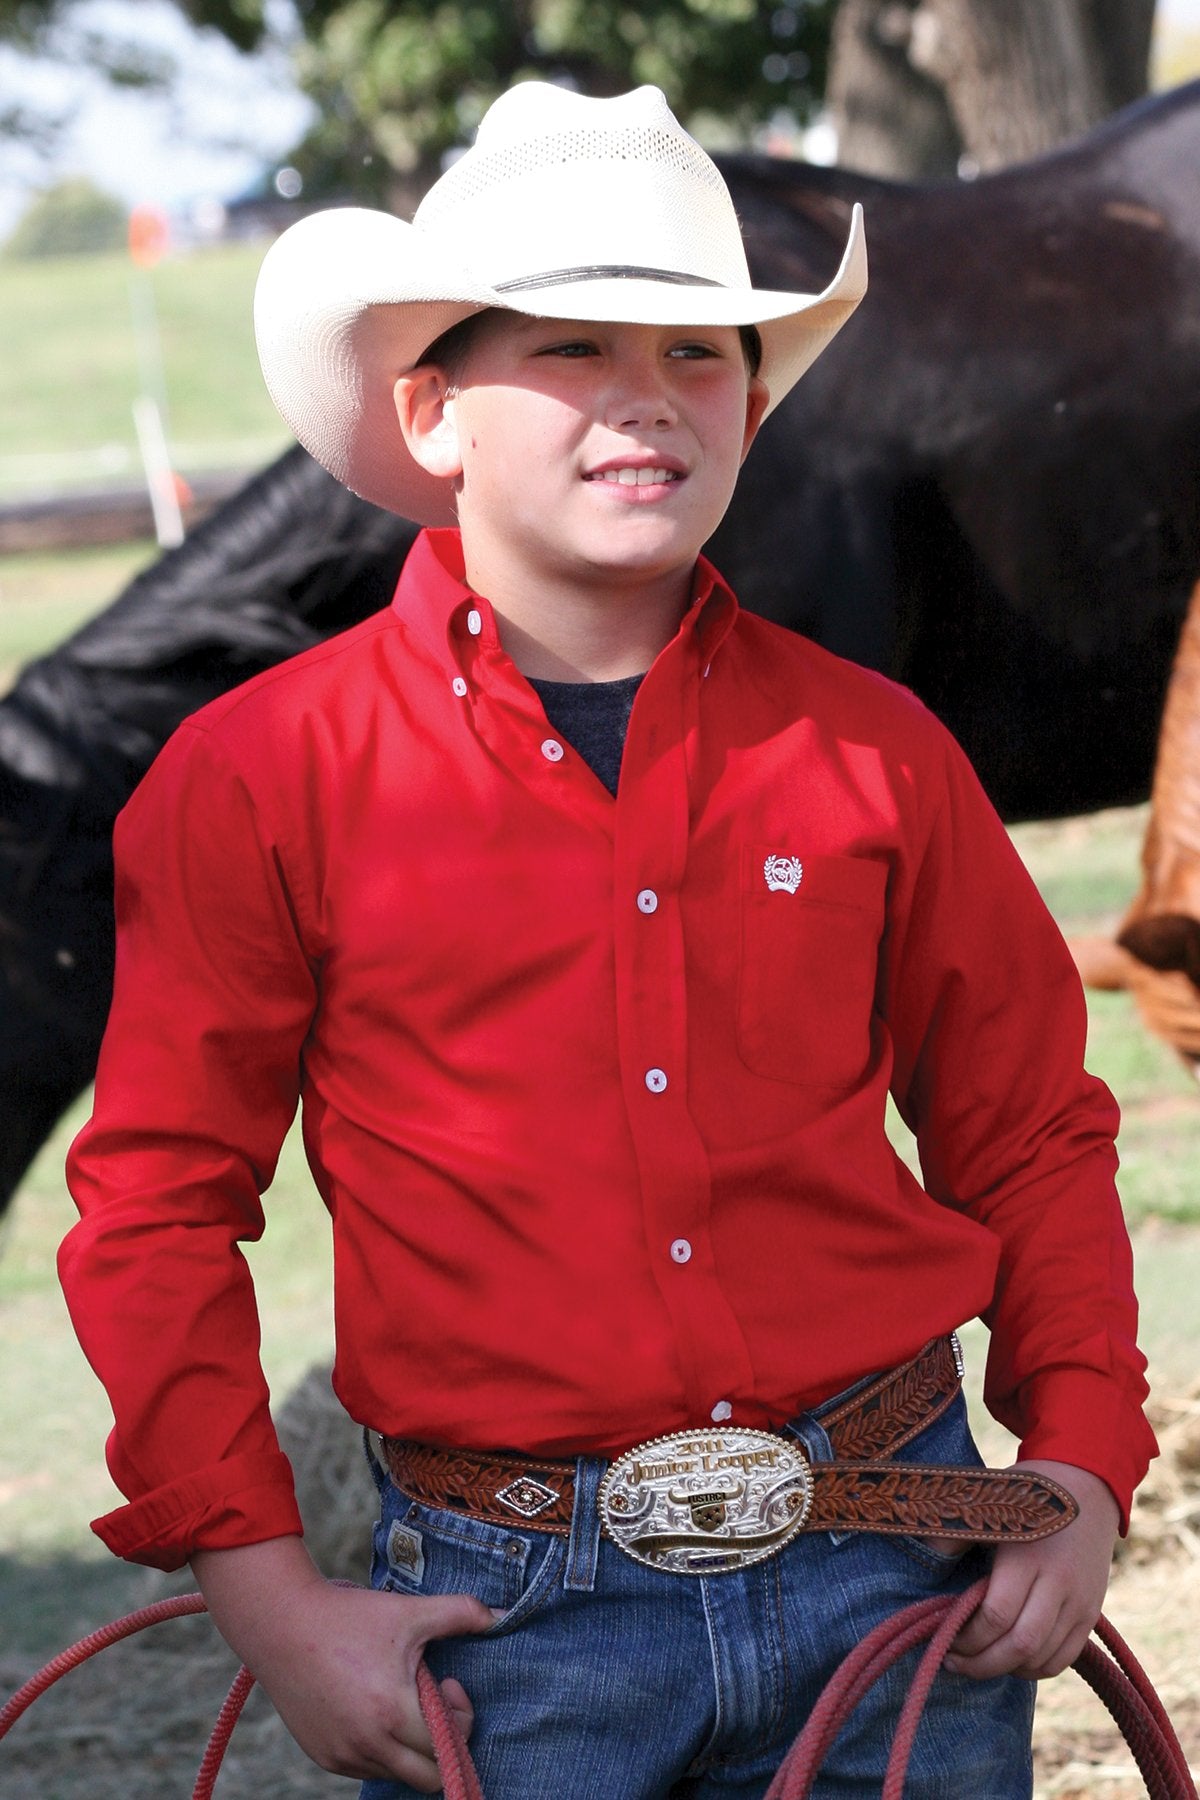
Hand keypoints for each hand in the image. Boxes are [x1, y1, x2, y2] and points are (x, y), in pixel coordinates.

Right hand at [191, 1536, 496, 1789]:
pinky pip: (367, 1769)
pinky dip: (381, 1748)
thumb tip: (502, 1616)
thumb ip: (461, 1614)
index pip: (448, 1746)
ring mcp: (343, 1756)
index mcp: (391, 1714)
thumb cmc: (349, 1617)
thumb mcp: (409, 1611)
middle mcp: (366, 1746)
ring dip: (410, 1747)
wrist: (281, 1624)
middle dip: (442, 1744)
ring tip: (399, 1698)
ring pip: (396, 1774)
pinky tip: (373, 1706)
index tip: (447, 1683)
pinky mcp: (324, 1758)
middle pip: (427, 1777)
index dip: (460, 1716)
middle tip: (432, 1702)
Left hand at [944, 1460, 1119, 1680]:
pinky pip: (1065, 1657)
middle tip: (956, 1661)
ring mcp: (1080, 1600)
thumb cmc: (1024, 1493)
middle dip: (983, 1663)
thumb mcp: (986, 1505)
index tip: (945, 1638)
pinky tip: (1012, 1661)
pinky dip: (1036, 1668)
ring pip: (1043, 1658)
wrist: (1085, 1484)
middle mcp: (1059, 1582)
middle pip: (1021, 1645)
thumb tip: (924, 1558)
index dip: (968, 1637)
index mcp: (1027, 1554)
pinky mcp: (1092, 1612)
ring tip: (980, 1662)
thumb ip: (953, 1534)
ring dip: (1008, 1670)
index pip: (996, 1615)